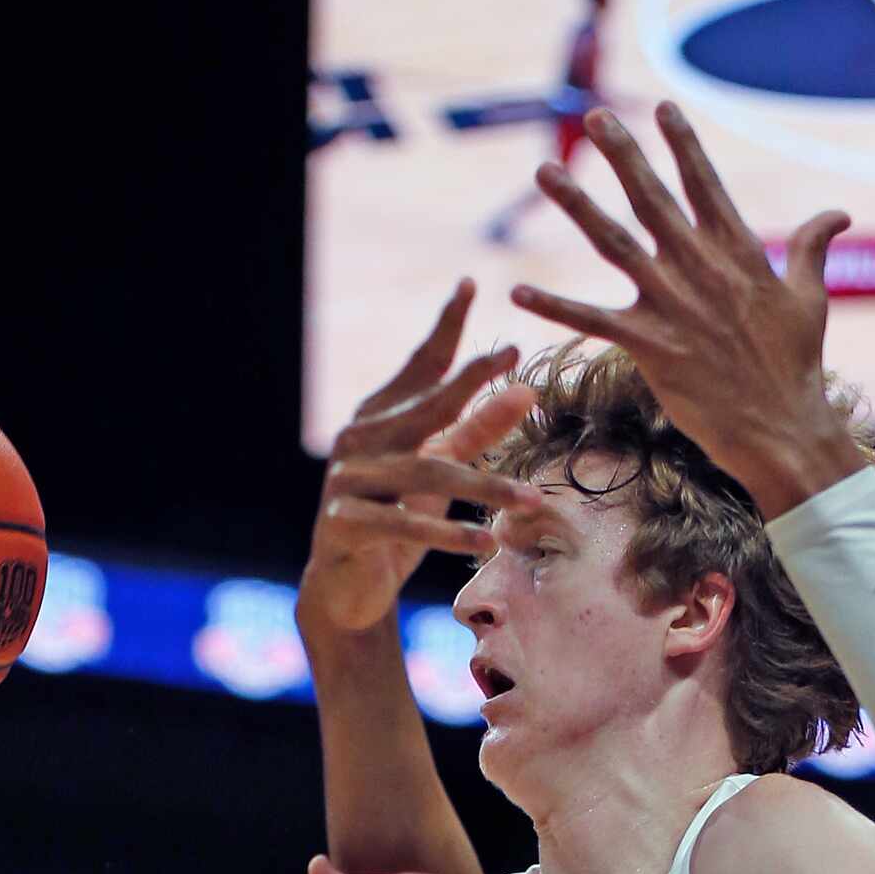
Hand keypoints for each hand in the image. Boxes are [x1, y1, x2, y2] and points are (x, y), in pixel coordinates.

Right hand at [301, 280, 541, 636]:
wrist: (347, 589)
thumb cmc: (399, 522)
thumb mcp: (442, 472)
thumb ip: (476, 432)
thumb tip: (525, 390)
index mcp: (379, 417)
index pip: (419, 365)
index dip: (444, 327)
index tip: (471, 284)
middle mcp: (358, 440)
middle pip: (426, 409)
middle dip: (473, 389)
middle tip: (523, 380)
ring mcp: (346, 480)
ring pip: (425, 473)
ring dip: (484, 486)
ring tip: (531, 500)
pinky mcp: (344, 523)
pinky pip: (402, 524)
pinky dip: (448, 533)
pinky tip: (486, 540)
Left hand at [510, 102, 864, 518]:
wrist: (782, 427)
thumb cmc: (798, 366)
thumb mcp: (811, 299)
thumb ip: (814, 248)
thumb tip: (838, 211)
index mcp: (738, 252)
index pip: (705, 184)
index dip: (683, 144)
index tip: (663, 107)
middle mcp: (700, 269)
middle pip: (651, 198)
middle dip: (622, 154)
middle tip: (597, 116)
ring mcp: (672, 305)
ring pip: (613, 243)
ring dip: (576, 206)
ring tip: (545, 170)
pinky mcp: (649, 346)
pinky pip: (591, 320)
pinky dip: (553, 306)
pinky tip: (517, 290)